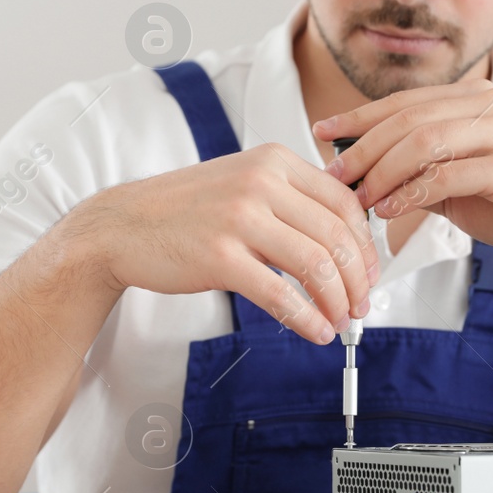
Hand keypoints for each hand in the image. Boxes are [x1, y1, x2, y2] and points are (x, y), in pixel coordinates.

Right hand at [71, 143, 377, 343]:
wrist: (122, 226)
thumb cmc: (186, 210)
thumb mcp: (243, 182)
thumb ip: (290, 199)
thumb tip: (345, 241)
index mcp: (274, 161)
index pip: (344, 203)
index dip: (366, 246)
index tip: (370, 273)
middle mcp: (261, 182)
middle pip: (336, 237)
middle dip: (358, 280)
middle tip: (360, 306)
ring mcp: (239, 218)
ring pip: (316, 266)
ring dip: (337, 302)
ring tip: (340, 322)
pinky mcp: (220, 256)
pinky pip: (281, 295)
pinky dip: (307, 319)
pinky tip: (316, 331)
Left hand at [313, 81, 492, 265]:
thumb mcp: (459, 180)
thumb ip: (419, 169)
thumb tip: (362, 173)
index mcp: (477, 100)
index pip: (406, 102)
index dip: (359, 116)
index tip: (323, 132)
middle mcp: (491, 106)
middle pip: (408, 118)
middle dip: (363, 146)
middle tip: (334, 174)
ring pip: (423, 141)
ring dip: (382, 171)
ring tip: (358, 197)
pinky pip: (446, 174)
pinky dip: (411, 192)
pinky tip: (388, 210)